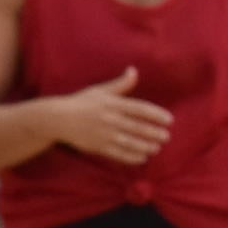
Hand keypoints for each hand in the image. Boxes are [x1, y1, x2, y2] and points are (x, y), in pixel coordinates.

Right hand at [54, 68, 174, 165]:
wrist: (58, 119)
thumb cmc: (81, 103)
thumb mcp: (100, 90)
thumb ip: (120, 84)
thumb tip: (134, 70)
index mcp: (112, 104)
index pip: (140, 109)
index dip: (156, 115)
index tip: (169, 120)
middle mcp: (109, 119)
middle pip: (137, 127)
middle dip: (154, 133)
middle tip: (166, 136)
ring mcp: (104, 134)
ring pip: (130, 142)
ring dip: (146, 146)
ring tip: (157, 148)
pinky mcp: (98, 146)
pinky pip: (118, 153)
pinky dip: (132, 156)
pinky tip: (142, 157)